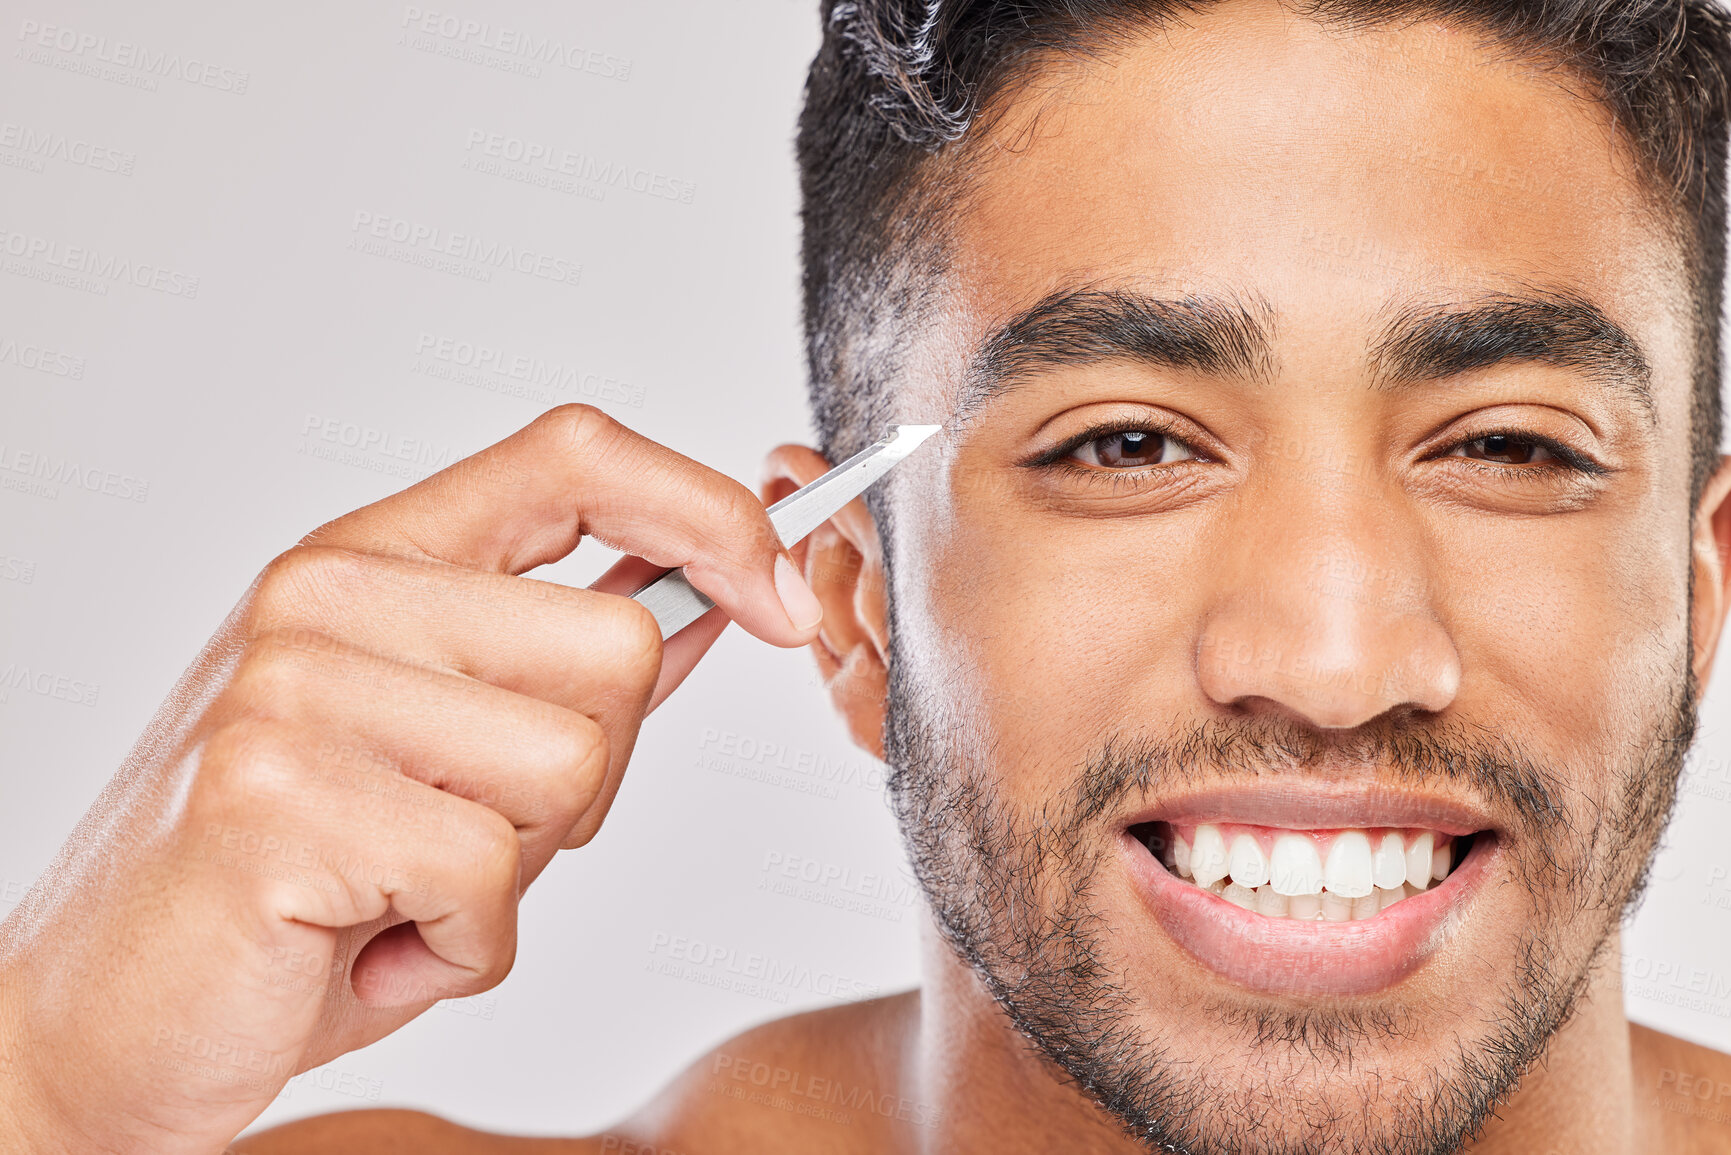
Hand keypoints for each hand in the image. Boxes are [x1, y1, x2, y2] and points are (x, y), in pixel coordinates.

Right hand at [0, 406, 823, 1153]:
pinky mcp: (277, 795)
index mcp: (374, 556)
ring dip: (526, 869)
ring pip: (574, 762)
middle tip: (476, 836)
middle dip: (592, 778)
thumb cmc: (297, 883)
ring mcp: (296, 684)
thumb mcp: (450, 756)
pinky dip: (470, 947)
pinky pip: (496, 877)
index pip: (576, 456)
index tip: (779, 594)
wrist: (107, 1016)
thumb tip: (717, 606)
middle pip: (615, 641)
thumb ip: (568, 674)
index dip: (706, 510)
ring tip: (412, 889)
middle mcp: (330, 592)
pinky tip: (377, 946)